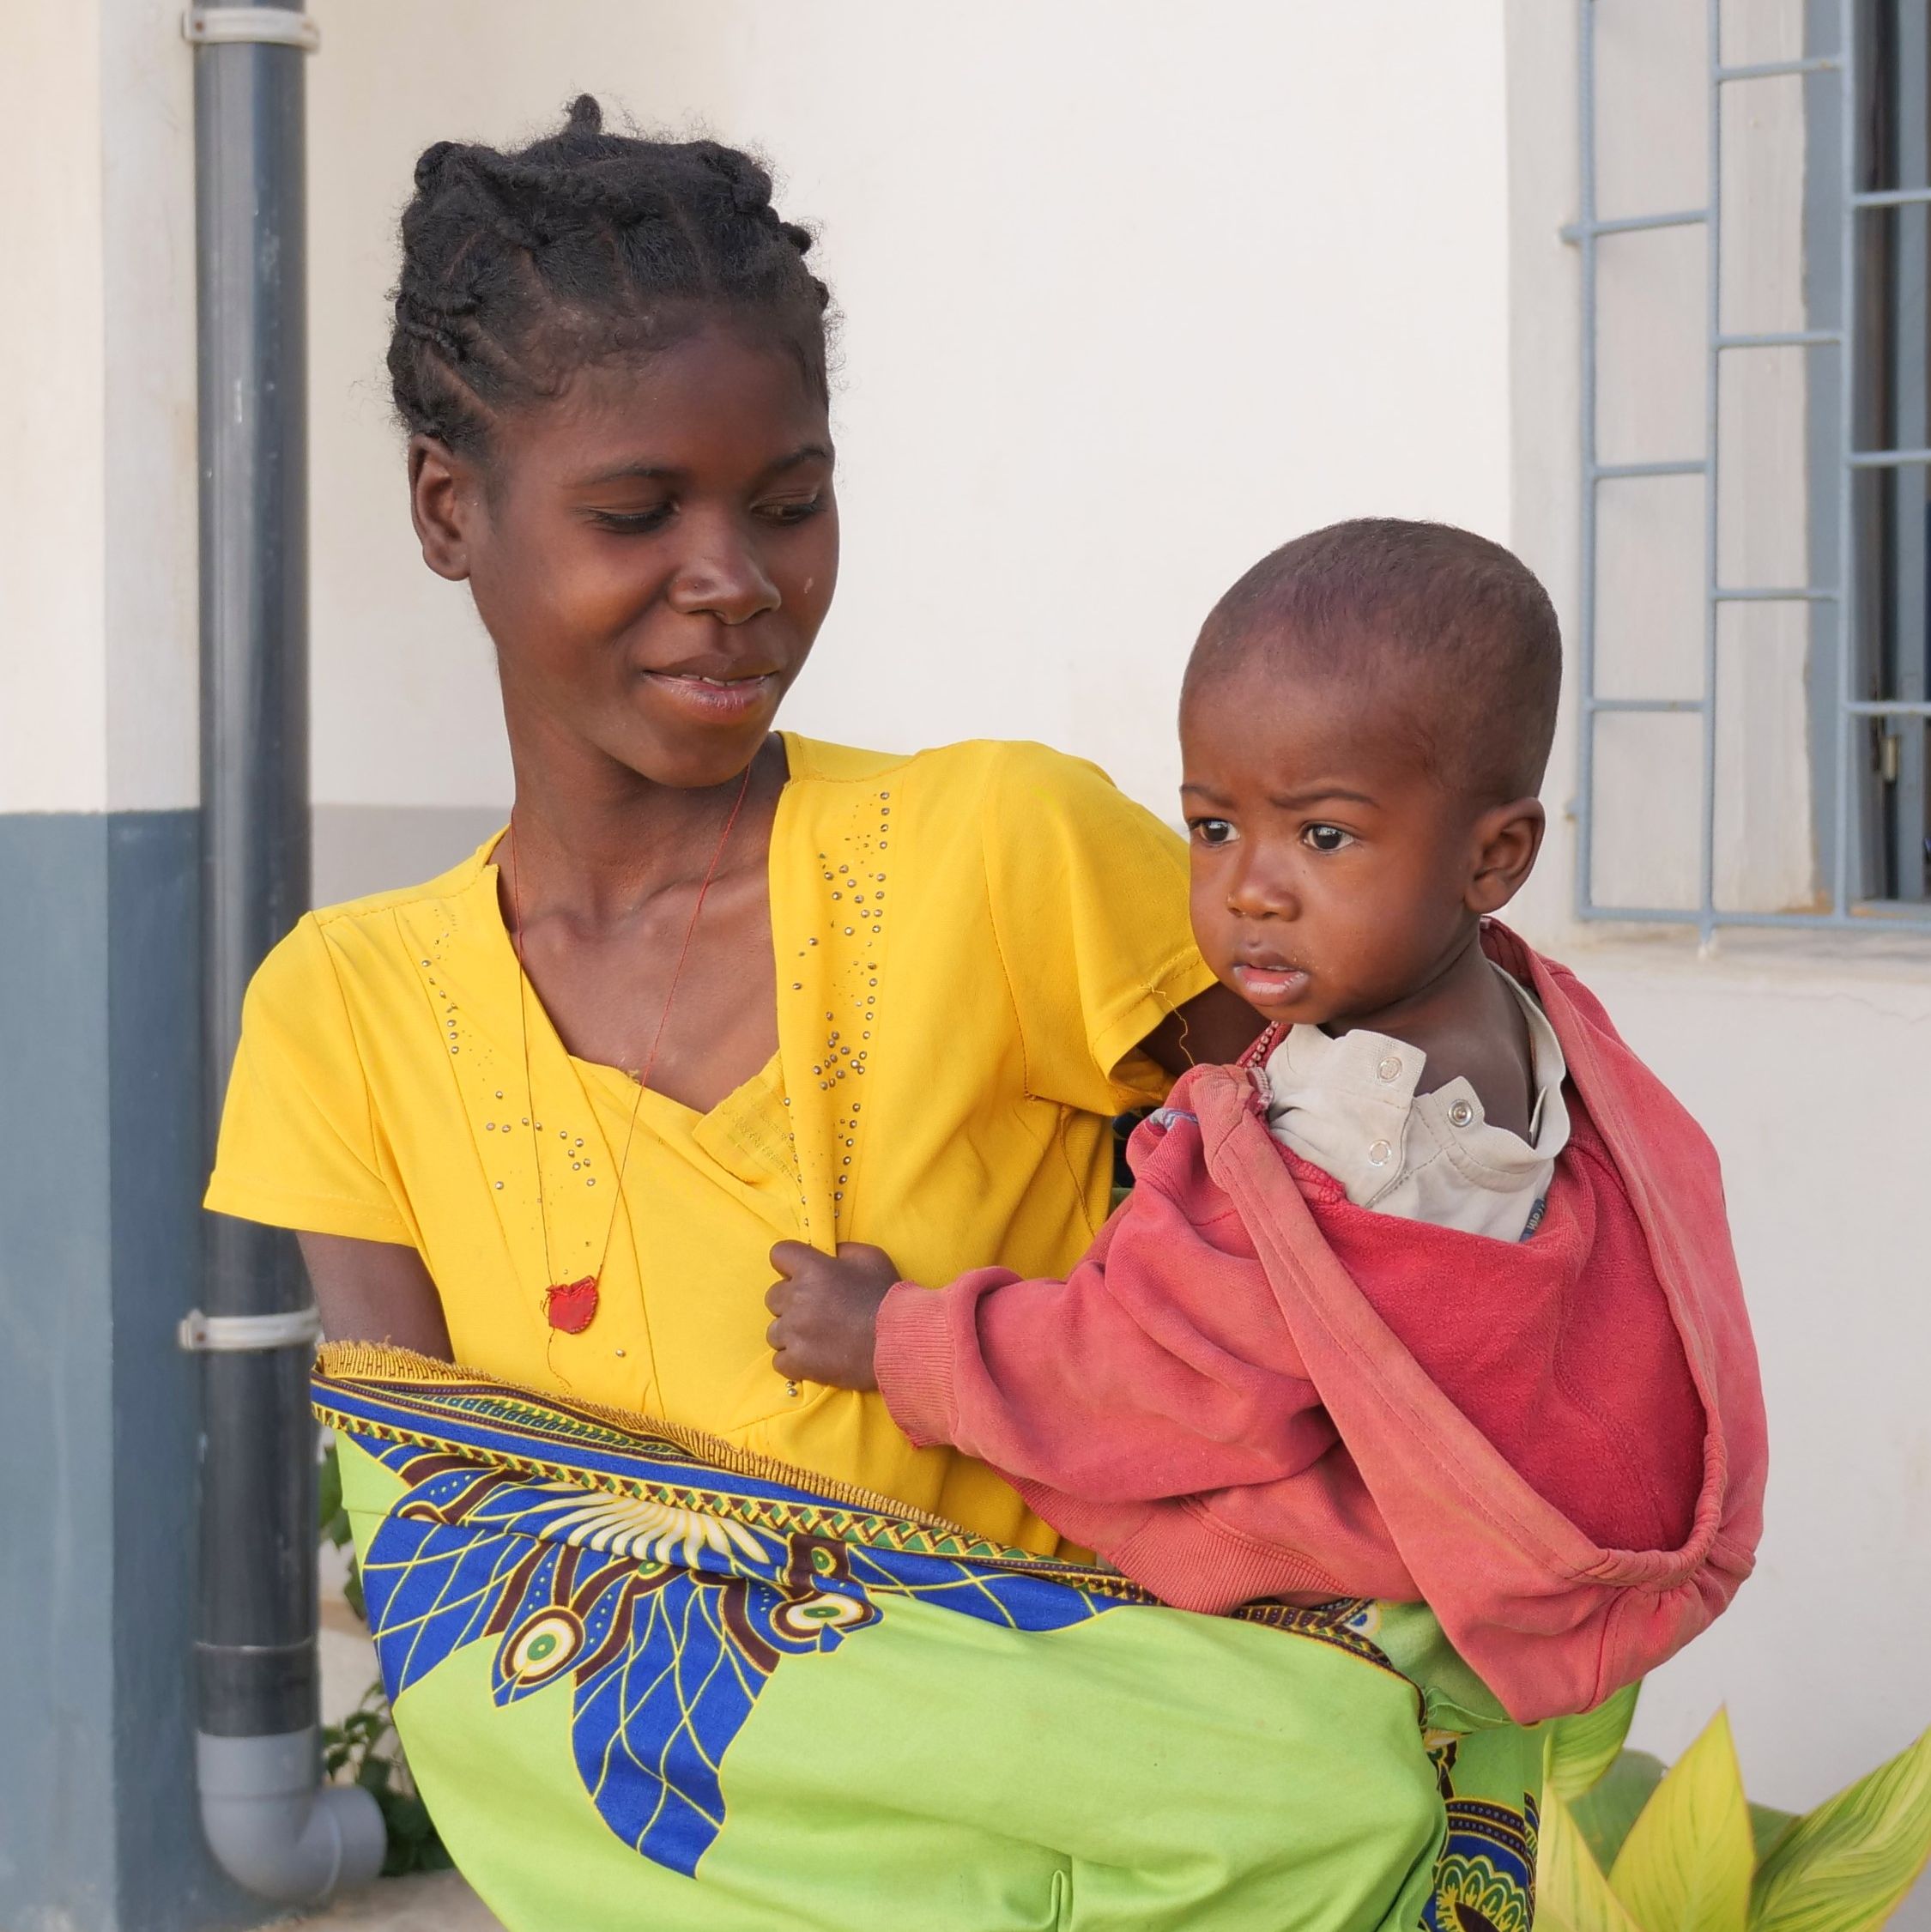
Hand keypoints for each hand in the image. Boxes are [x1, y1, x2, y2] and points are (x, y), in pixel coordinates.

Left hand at [765, 1241, 901, 1391]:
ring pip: (774, 1331)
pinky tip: (815, 1358)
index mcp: (812, 1269)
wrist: (900, 1342)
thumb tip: (828, 1254)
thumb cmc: (888, 1298)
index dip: (790, 1263)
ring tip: (817, 1338)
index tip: (802, 1274)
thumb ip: (843, 1251)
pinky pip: (779, 1361)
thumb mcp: (872, 1258)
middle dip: (791, 1301)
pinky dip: (794, 1362)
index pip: (779, 1254)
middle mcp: (797, 1298)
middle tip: (817, 1311)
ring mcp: (794, 1332)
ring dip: (792, 1333)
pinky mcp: (798, 1362)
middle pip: (773, 1296)